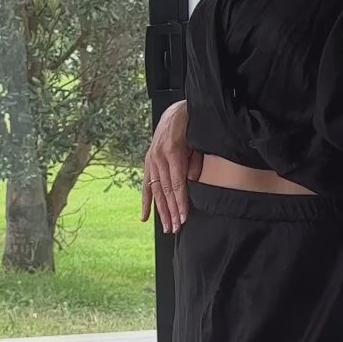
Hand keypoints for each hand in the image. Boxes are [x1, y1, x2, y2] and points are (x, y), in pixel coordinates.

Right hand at [141, 100, 202, 234]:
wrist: (175, 113)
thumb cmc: (190, 129)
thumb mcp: (197, 143)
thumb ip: (195, 164)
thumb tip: (192, 184)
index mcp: (172, 152)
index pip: (177, 183)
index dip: (180, 202)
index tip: (184, 217)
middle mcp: (159, 158)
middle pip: (165, 190)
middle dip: (172, 211)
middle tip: (176, 228)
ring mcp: (151, 160)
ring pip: (156, 191)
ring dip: (161, 211)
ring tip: (167, 227)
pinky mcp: (148, 162)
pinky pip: (146, 185)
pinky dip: (146, 202)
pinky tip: (145, 218)